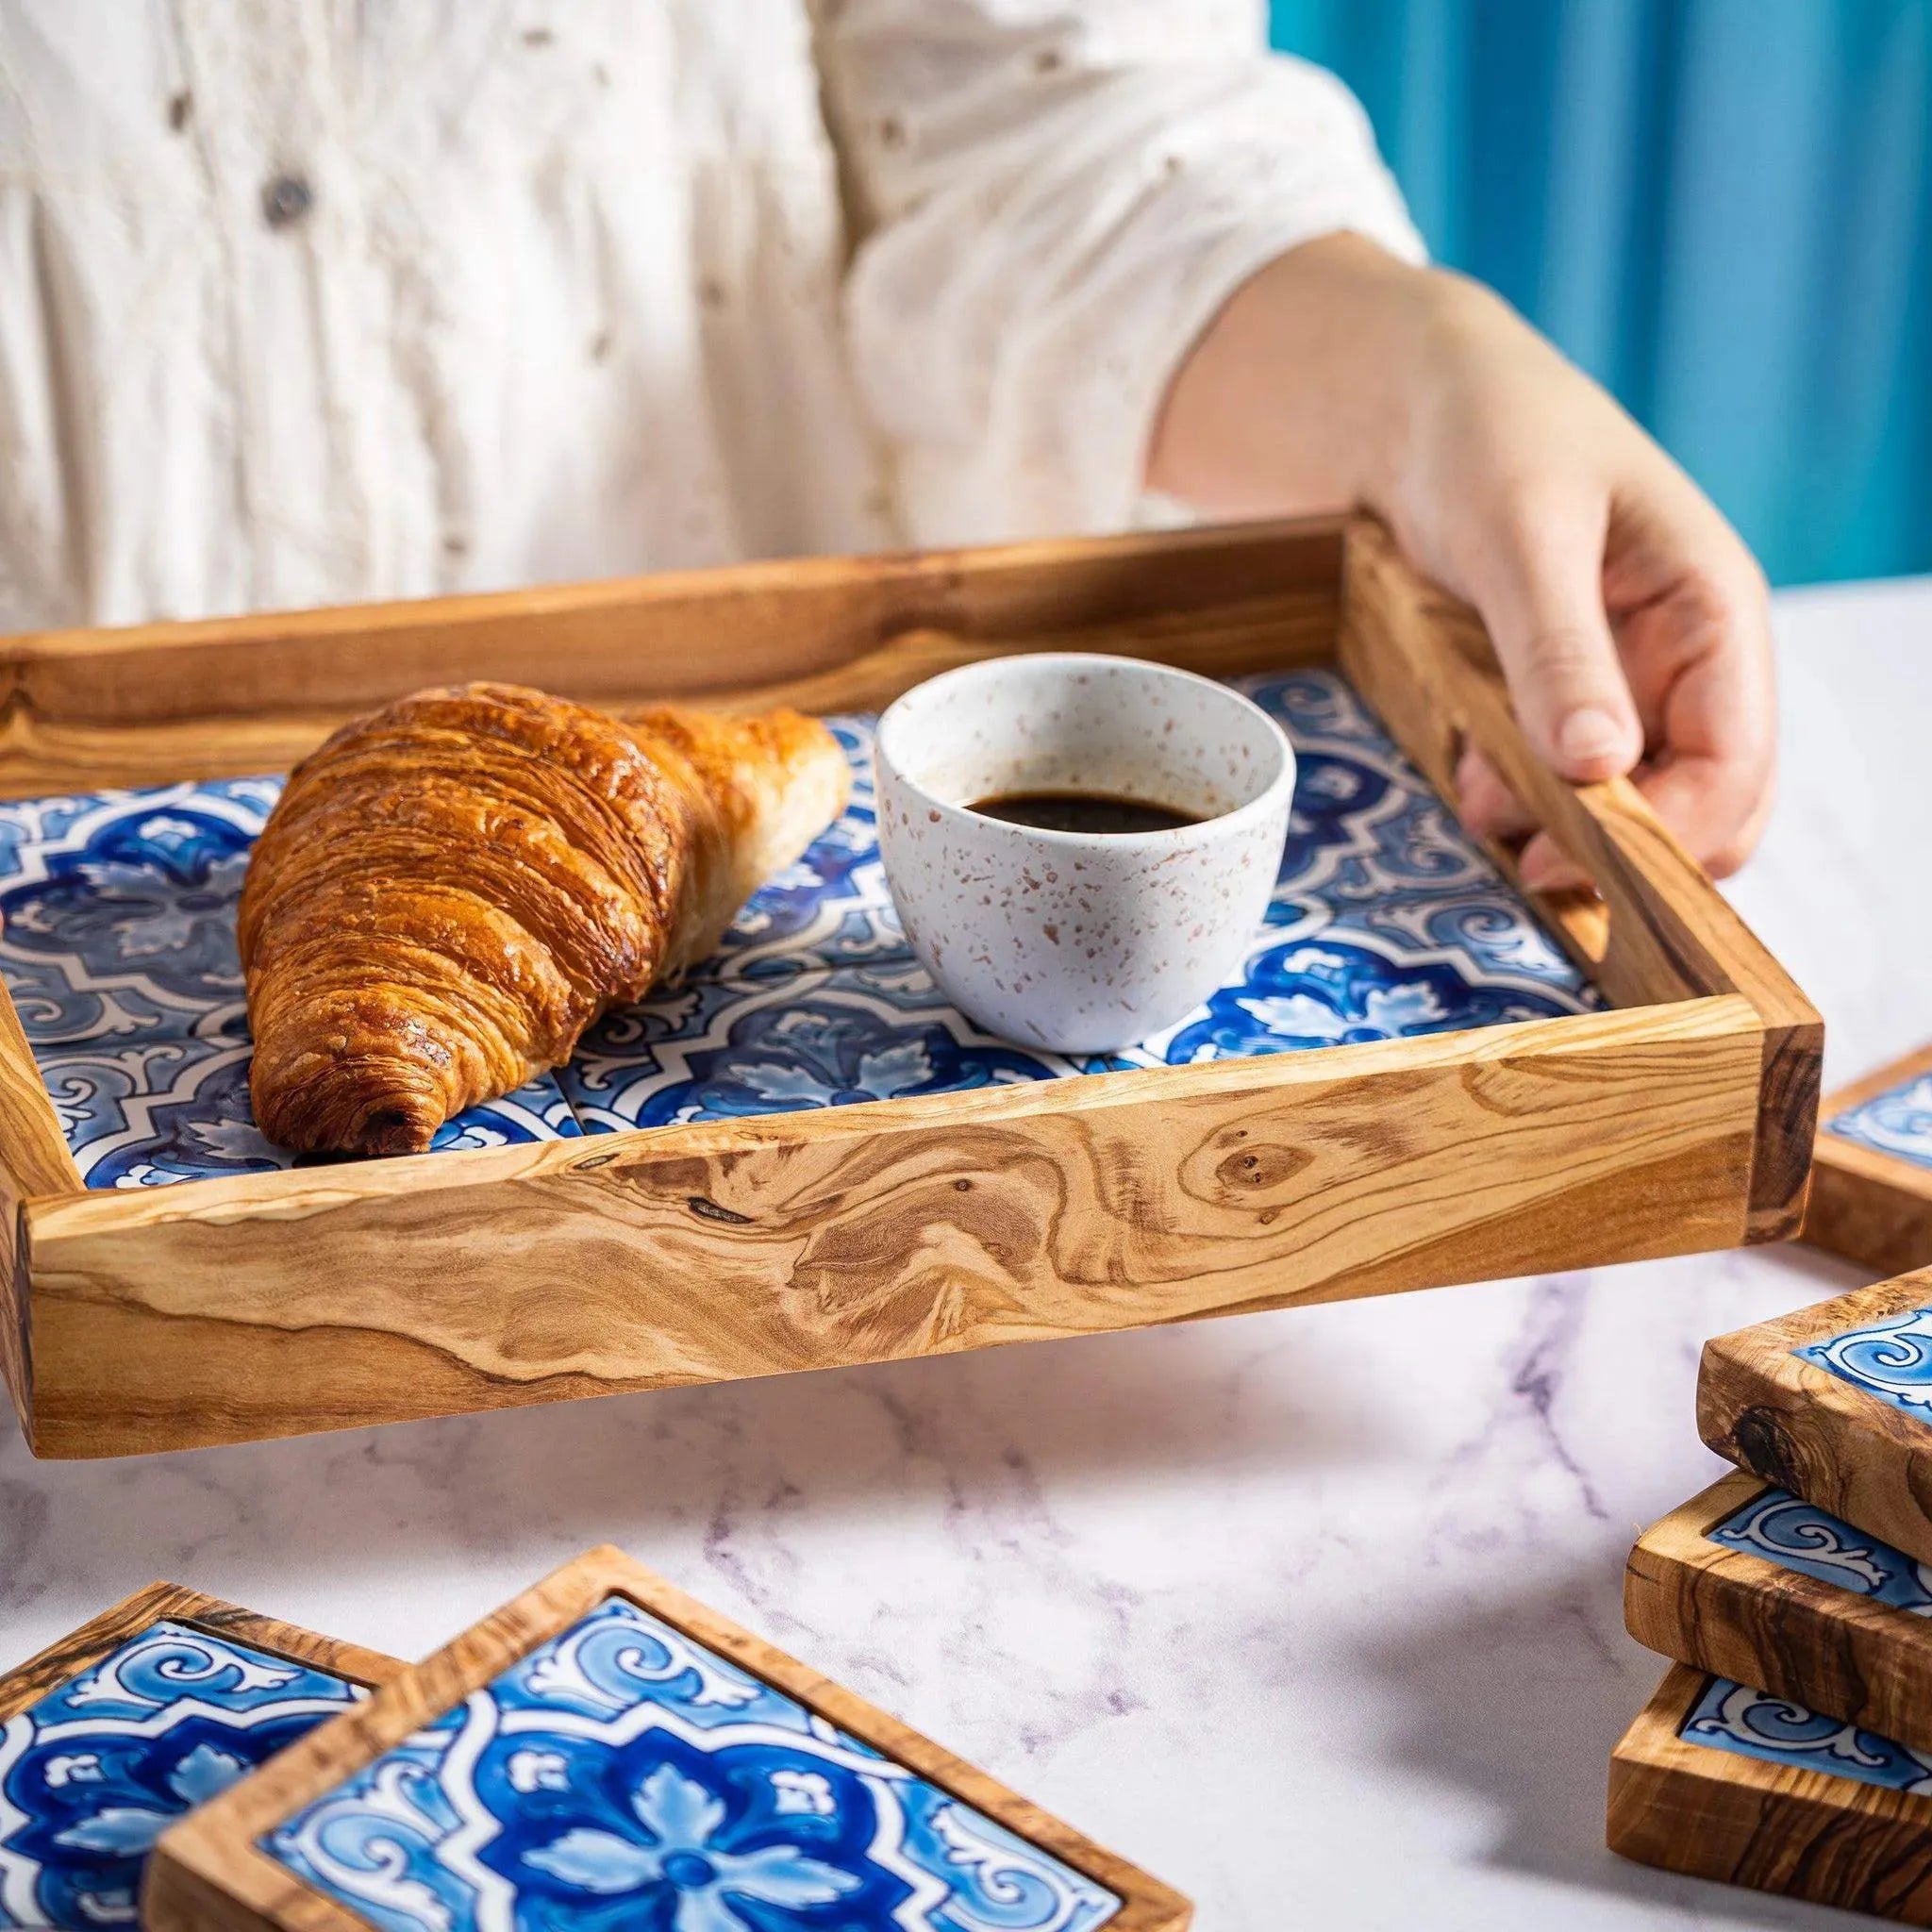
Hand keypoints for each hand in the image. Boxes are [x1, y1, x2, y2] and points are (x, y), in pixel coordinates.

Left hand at [1147, 235, 1774, 883]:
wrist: (1415, 400)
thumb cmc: (1486, 435)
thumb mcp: (1521, 537)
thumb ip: (1559, 651)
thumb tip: (1600, 768)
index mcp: (1711, 609)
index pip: (1735, 766)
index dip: (1667, 834)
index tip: (1568, 865)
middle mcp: (1685, 658)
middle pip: (1701, 805)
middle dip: (1621, 848)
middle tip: (1521, 859)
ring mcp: (1628, 680)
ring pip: (1631, 804)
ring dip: (1564, 828)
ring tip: (1481, 801)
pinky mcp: (1565, 693)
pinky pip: (1567, 780)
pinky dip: (1524, 797)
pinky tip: (1470, 776)